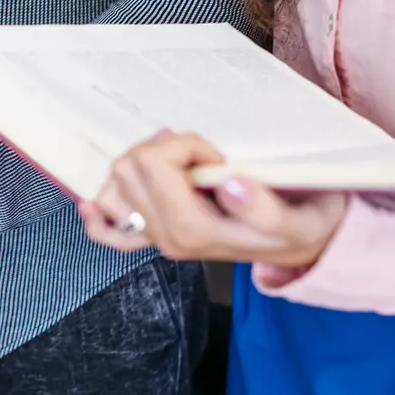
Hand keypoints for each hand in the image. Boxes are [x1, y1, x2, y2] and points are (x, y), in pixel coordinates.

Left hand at [79, 131, 347, 267]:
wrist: (302, 248)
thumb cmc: (299, 225)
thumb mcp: (297, 217)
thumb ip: (263, 206)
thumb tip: (229, 182)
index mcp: (193, 230)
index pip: (156, 163)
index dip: (187, 146)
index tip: (218, 157)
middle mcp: (166, 237)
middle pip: (128, 168)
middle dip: (162, 148)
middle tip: (200, 156)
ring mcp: (156, 239)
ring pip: (114, 184)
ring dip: (140, 163)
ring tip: (178, 164)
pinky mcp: (153, 239)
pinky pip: (107, 233)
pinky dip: (98, 215)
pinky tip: (92, 204)